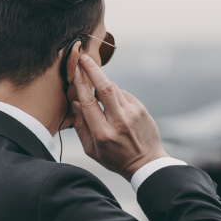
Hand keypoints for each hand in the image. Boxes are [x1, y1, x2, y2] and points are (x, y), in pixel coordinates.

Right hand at [71, 54, 167, 180]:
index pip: (89, 102)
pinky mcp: (141, 109)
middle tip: (84, 57)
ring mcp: (132, 113)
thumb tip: (74, 103)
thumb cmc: (115, 158)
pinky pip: (123, 94)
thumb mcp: (91, 150)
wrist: (146, 163)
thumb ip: (80, 126)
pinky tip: (114, 106)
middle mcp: (119, 121)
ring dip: (102, 84)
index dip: (80, 83)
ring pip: (114, 88)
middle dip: (92, 69)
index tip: (74, 70)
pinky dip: (115, 94)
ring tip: (97, 90)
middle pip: (104, 87)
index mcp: (103, 133)